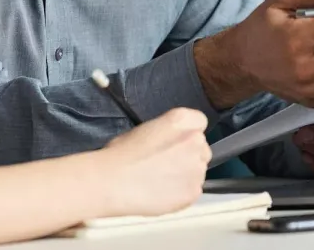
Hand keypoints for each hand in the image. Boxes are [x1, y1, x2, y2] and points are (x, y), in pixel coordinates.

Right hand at [94, 108, 210, 217]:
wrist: (112, 182)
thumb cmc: (119, 155)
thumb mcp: (143, 129)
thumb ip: (164, 132)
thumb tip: (166, 142)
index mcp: (181, 120)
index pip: (199, 121)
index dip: (187, 132)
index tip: (176, 140)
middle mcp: (195, 141)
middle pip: (201, 147)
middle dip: (188, 154)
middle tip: (167, 163)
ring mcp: (197, 168)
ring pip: (198, 170)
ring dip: (185, 174)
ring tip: (161, 180)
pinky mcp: (194, 191)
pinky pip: (193, 190)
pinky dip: (181, 192)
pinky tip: (162, 192)